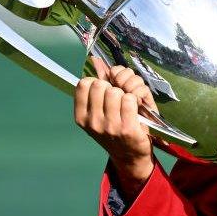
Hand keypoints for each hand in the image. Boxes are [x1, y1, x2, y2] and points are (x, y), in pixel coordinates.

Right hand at [74, 59, 155, 199]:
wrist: (130, 156)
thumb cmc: (114, 130)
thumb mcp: (97, 113)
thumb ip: (95, 88)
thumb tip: (94, 59)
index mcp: (81, 118)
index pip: (83, 84)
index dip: (96, 82)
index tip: (103, 92)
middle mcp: (93, 123)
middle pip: (100, 85)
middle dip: (112, 87)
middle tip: (117, 99)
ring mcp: (110, 127)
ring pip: (116, 91)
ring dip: (124, 94)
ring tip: (126, 106)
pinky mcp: (127, 129)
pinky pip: (129, 99)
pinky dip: (135, 100)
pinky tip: (135, 111)